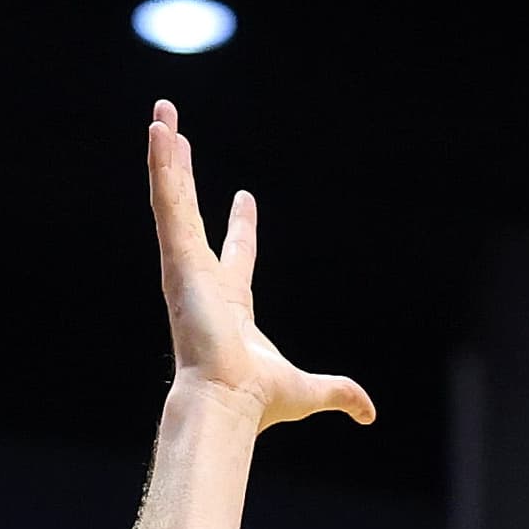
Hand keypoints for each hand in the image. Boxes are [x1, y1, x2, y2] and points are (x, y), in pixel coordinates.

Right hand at [147, 102, 372, 429]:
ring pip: (174, 198)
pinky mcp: (178, 258)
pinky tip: (160, 133)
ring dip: (168, 156)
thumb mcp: (310, 390)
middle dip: (186, 174)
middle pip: (193, 212)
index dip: (240, 226)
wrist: (228, 401)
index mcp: (231, 302)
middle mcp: (203, 278)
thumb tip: (369, 412)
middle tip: (178, 138)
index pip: (237, 254)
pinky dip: (162, 167)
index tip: (245, 197)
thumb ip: (340, 393)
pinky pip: (168, 202)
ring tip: (162, 116)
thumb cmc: (259, 400)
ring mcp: (187, 265)